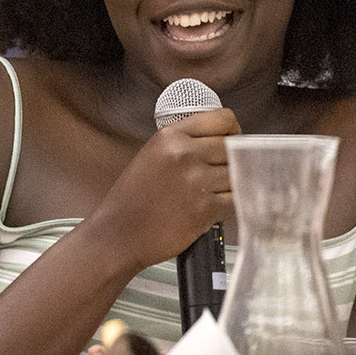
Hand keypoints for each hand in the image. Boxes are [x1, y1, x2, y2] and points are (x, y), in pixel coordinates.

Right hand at [85, 106, 239, 269]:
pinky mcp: (204, 209)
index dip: (233, 130)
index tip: (232, 140)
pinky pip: (234, 200)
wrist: (118, 235)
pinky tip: (211, 209)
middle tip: (219, 173)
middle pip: (233, 147)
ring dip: (229, 185)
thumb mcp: (152, 155)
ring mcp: (195, 181)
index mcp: (170, 136)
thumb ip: (184, 143)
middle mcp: (184, 154)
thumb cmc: (133, 199)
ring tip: (210, 194)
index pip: (223, 119)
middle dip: (232, 160)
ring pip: (237, 174)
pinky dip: (228, 205)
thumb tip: (222, 139)